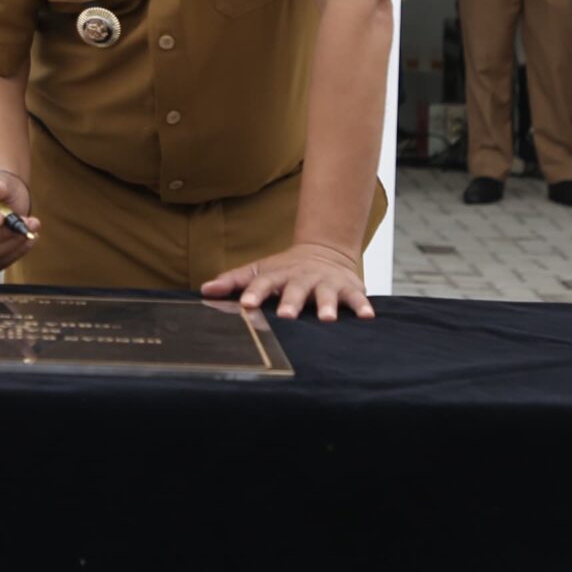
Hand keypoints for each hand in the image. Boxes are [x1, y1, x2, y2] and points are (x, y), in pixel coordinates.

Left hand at [201, 241, 372, 322]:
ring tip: (327, 319)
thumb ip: (234, 281)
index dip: (254, 293)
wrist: (324, 252)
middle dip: (290, 302)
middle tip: (285, 315)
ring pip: (325, 295)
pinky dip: (362, 306)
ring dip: (326, 306)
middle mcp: (302, 278)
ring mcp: (326, 283)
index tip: (246, 305)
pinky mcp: (348, 289)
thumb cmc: (285, 269)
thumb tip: (205, 290)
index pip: (262, 283)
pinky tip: (367, 317)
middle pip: (294, 290)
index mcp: (278, 275)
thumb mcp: (259, 271)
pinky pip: (356, 299)